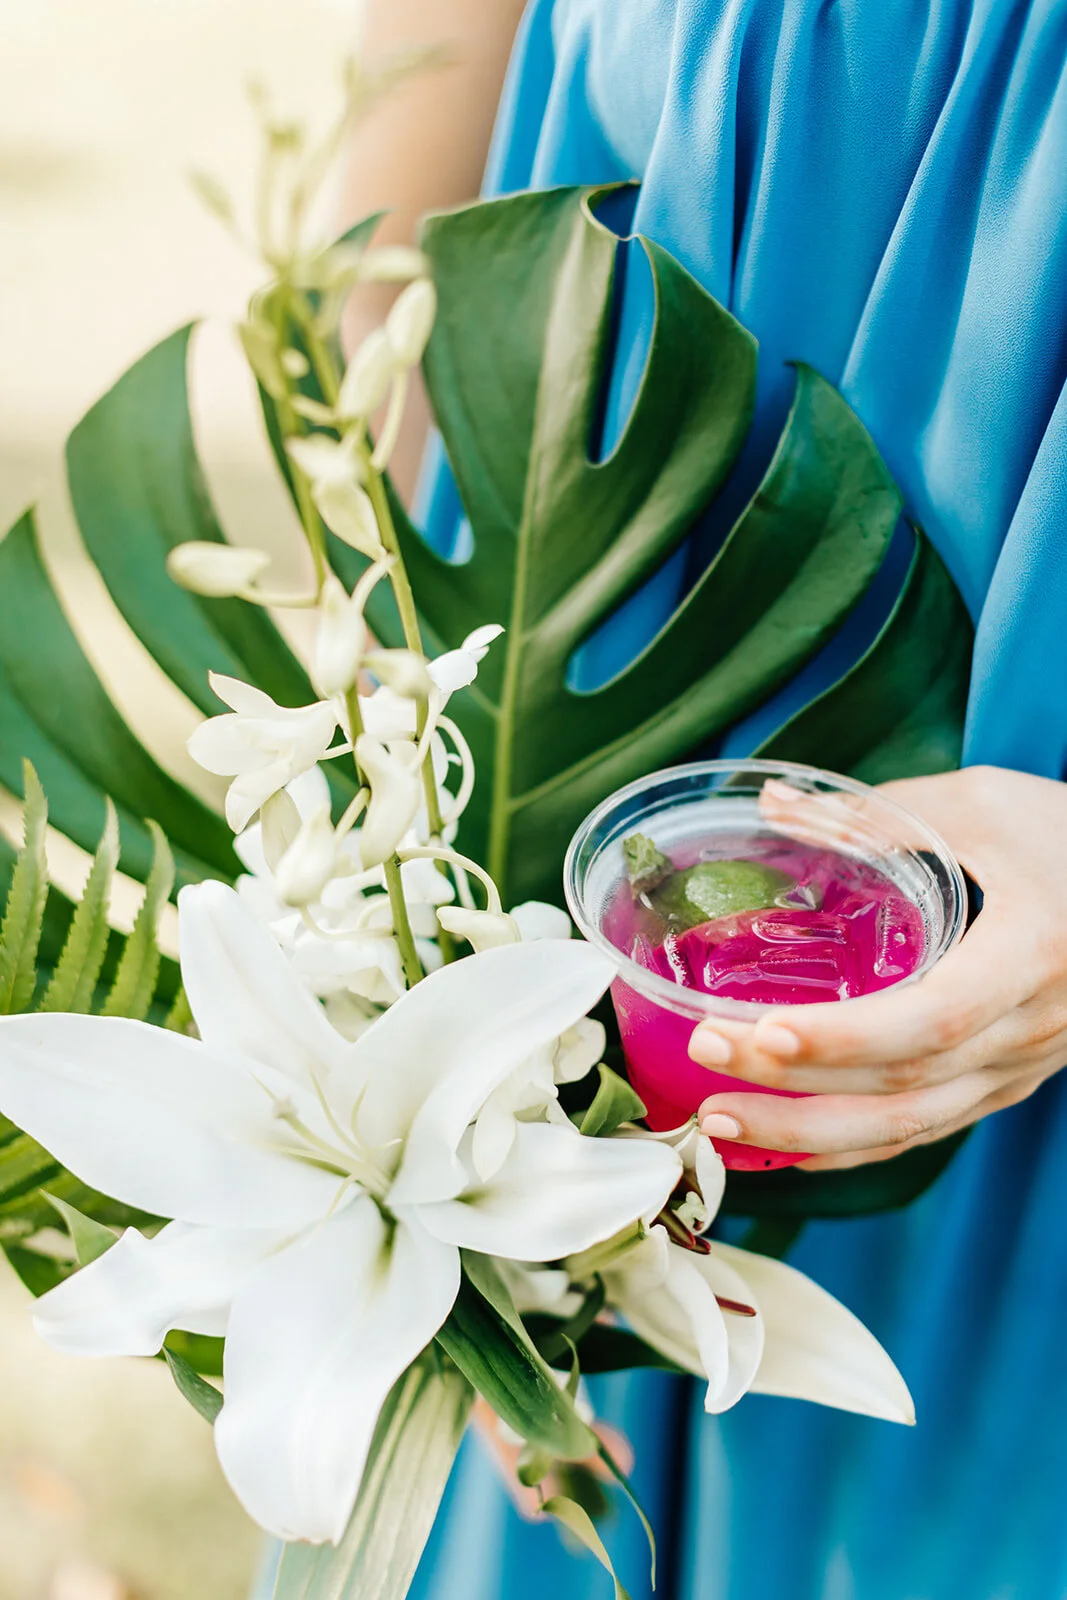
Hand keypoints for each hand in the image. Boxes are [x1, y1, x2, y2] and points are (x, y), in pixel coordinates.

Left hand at [690, 766, 1066, 1169]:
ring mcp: (1020, 1067)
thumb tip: (773, 805)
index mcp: (1034, 954)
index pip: (933, 1020)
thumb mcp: (985, 805)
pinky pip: (924, 1129)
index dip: (845, 1038)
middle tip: (705, 1064)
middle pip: (905, 1087)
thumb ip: (879, 813)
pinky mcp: (1004, 1080)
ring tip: (717, 1122)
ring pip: (911, 1127)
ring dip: (808, 1134)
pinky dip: (850, 1145)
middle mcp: (1031, 1029)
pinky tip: (783, 1144)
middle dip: (795, 1090)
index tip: (760, 1033)